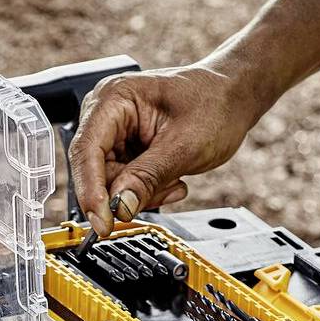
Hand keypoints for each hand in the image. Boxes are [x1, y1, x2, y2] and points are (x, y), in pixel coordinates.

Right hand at [67, 65, 267, 236]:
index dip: (91, 191)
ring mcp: (114, 132)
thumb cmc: (215, 104)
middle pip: (96, 171)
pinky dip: (148, 189)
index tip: (103, 223)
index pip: (86, 150)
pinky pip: (124, 183)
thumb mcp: (184, 146)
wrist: (233, 97)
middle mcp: (106, 113)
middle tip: (165, 190)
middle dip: (128, 192)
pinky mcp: (124, 149)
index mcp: (113, 98)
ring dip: (144, 192)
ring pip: (111, 183)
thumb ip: (148, 178)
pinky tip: (172, 177)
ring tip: (175, 178)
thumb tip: (120, 209)